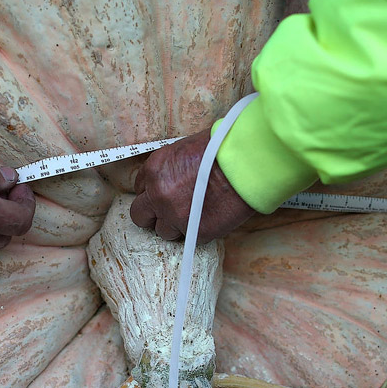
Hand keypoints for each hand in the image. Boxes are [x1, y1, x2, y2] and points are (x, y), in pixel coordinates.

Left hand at [129, 129, 256, 242]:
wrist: (247, 164)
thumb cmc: (222, 149)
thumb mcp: (185, 149)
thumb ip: (171, 168)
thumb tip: (170, 180)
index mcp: (154, 170)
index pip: (139, 190)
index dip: (152, 194)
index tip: (163, 196)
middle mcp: (158, 195)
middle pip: (140, 215)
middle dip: (152, 216)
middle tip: (168, 214)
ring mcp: (174, 216)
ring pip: (163, 231)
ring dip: (175, 226)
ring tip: (194, 216)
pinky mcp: (194, 232)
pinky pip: (188, 238)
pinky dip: (198, 231)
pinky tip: (210, 218)